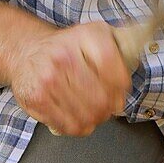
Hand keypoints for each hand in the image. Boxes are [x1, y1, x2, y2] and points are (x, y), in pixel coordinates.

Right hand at [9, 21, 130, 136]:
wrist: (27, 51)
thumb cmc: (67, 47)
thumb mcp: (96, 35)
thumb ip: (121, 48)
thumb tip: (135, 63)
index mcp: (85, 36)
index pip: (112, 67)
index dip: (122, 85)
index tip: (121, 89)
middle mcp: (64, 55)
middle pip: (102, 97)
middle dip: (110, 107)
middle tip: (108, 106)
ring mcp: (48, 78)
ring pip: (88, 115)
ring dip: (96, 118)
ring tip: (94, 112)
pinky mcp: (37, 98)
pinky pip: (69, 125)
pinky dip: (79, 127)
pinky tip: (79, 117)